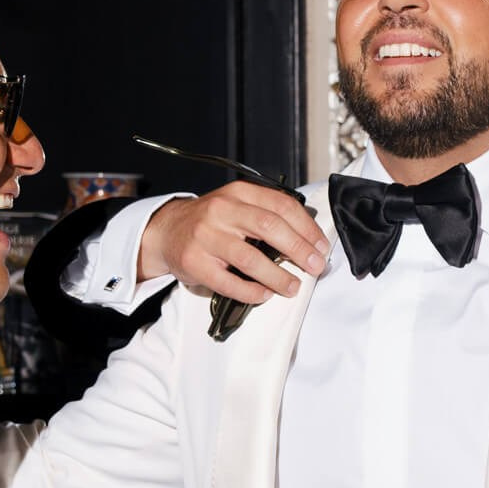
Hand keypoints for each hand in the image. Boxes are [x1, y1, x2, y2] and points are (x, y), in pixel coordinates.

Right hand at [138, 182, 329, 300]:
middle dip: (299, 250)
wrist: (167, 231)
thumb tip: (308, 241)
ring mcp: (206, 236)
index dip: (307, 228)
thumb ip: (268, 215)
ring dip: (278, 276)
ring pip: (250, 258)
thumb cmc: (212, 222)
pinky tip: (264, 294)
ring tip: (293, 286)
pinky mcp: (195, 262)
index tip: (321, 247)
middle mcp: (222, 210)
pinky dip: (251, 292)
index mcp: (239, 193)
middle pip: (270, 227)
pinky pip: (229, 282)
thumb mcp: (238, 206)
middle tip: (315, 266)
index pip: (281, 206)